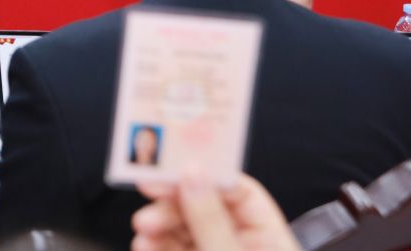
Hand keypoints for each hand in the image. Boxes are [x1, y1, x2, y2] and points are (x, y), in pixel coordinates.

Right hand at [133, 174, 300, 250]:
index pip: (238, 190)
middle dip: (171, 204)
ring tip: (143, 231)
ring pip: (182, 229)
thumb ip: (210, 220)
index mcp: (268, 237)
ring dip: (157, 226)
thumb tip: (193, 174)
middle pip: (202, 207)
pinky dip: (155, 245)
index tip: (171, 167)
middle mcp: (243, 244)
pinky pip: (172, 249)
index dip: (204, 174)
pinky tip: (144, 245)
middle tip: (148, 201)